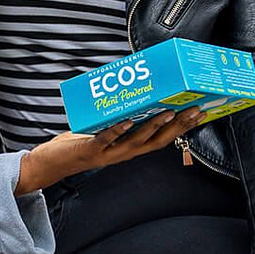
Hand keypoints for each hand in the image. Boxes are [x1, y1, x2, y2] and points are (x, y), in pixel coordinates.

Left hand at [17, 109, 203, 194]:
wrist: (55, 162)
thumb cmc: (83, 142)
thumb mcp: (109, 131)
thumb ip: (124, 117)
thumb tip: (137, 91)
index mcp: (131, 148)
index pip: (163, 139)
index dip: (182, 128)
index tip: (200, 113)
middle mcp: (125, 153)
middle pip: (157, 141)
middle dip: (177, 126)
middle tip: (194, 110)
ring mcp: (109, 153)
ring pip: (137, 141)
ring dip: (153, 126)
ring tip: (167, 112)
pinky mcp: (92, 149)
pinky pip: (107, 139)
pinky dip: (118, 130)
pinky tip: (127, 120)